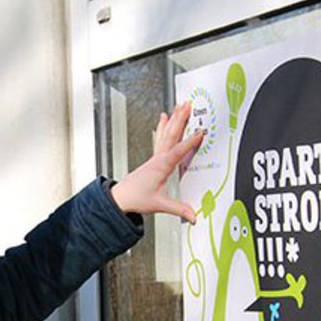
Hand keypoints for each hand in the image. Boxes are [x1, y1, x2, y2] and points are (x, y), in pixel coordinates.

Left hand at [110, 102, 202, 222]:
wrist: (120, 198)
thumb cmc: (136, 198)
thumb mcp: (159, 205)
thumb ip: (179, 209)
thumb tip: (193, 216)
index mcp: (161, 167)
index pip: (178, 151)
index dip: (190, 142)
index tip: (201, 133)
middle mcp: (158, 159)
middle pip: (171, 135)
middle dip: (180, 119)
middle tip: (187, 105)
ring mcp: (155, 157)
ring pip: (165, 134)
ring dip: (173, 119)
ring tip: (179, 105)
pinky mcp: (153, 159)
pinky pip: (160, 139)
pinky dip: (163, 127)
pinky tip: (164, 118)